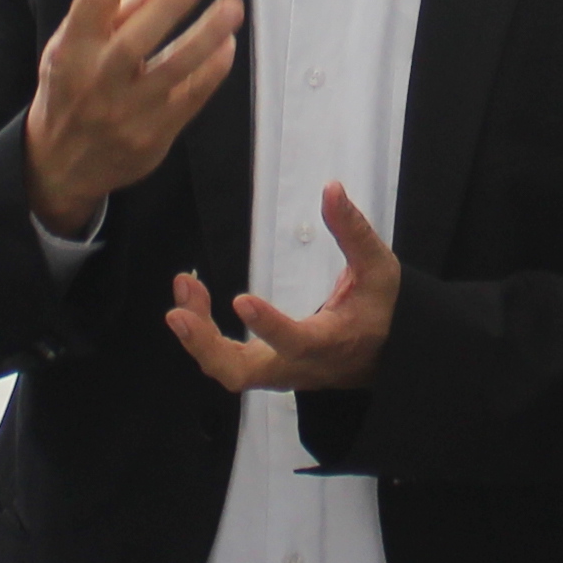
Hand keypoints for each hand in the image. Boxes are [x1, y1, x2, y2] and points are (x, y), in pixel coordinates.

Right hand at [24, 0, 242, 236]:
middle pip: (134, 40)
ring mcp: (125, 112)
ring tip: (231, 7)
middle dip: (169, 4)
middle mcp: (95, 80)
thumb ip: (117, 9)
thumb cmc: (73, 87)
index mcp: (70, 49)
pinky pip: (190, 98)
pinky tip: (226, 46)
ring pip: (172, 71)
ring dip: (206, 35)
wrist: (61, 164)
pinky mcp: (152, 136)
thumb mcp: (73, 44)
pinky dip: (212, 70)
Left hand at [168, 186, 396, 397]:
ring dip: (198, 337)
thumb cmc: (379, 308)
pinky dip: (202, 336)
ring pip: (228, 371)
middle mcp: (298, 366)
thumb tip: (331, 189)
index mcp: (330, 342)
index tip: (240, 300)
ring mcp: (278, 372)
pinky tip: (190, 302)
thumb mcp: (378, 268)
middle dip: (206, 346)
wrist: (383, 355)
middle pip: (243, 373)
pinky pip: (226, 362)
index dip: (269, 327)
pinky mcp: (265, 370)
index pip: (297, 342)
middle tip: (178, 313)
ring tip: (184, 288)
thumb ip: (353, 230)